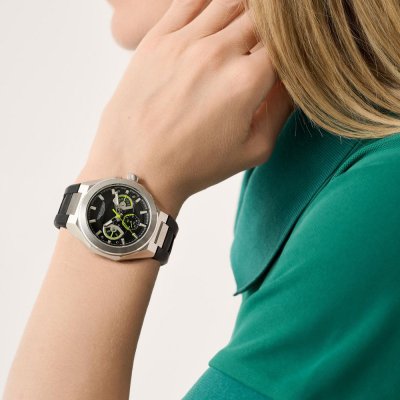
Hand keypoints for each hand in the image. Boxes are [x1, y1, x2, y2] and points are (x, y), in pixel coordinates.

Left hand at [81, 0, 293, 216]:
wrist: (138, 168)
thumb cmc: (194, 165)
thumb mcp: (253, 150)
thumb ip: (281, 110)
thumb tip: (294, 80)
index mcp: (246, 81)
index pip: (285, 44)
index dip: (291, 49)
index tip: (285, 61)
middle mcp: (218, 53)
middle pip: (261, 17)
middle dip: (270, 30)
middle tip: (262, 48)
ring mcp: (184, 42)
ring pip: (228, 1)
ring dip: (243, 13)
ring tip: (240, 35)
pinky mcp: (157, 40)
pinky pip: (190, 0)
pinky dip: (209, 2)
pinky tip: (214, 18)